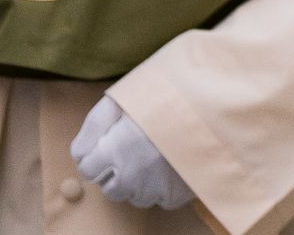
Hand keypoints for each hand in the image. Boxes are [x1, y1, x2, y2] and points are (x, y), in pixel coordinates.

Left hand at [72, 95, 193, 209]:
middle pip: (109, 188)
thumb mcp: (122, 98)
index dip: (97, 153)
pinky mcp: (178, 194)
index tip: (113, 141)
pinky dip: (162, 187)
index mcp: (114, 150)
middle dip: (115, 171)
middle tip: (136, 147)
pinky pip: (161, 199)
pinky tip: (171, 166)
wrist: (214, 101)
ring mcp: (156, 188)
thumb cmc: (166, 95)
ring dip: (138, 182)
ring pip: (134, 196)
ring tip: (155, 156)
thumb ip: (93, 126)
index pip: (87, 168)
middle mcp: (131, 175)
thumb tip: (78, 152)